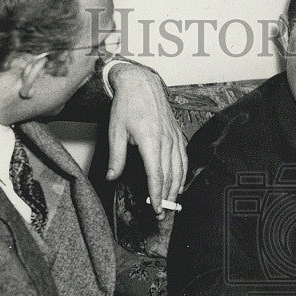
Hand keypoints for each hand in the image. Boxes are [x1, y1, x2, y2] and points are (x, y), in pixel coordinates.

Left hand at [106, 64, 186, 218]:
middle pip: (169, 176)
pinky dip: (183, 174)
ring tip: (170, 202)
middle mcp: (166, 141)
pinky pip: (184, 158)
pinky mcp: (178, 134)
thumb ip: (116, 156)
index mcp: (151, 141)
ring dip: (175, 188)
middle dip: (166, 197)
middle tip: (161, 213)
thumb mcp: (115, 131)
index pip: (156, 175)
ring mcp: (174, 137)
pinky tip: (179, 183)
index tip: (155, 208)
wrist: (142, 83)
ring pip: (179, 169)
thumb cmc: (127, 104)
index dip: (156, 195)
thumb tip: (112, 177)